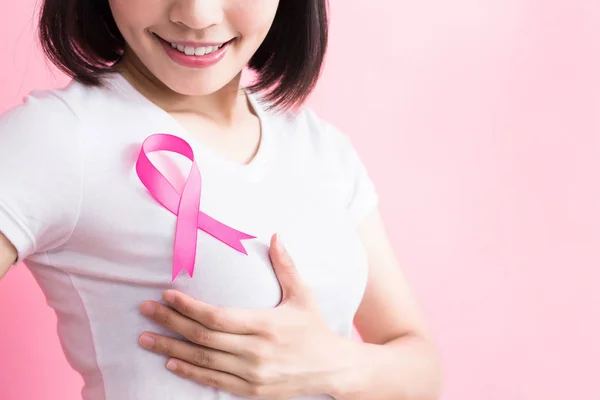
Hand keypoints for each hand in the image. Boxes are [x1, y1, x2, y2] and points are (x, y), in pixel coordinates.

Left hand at [138, 233, 356, 398]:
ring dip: (170, 348)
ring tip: (145, 338)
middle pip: (203, 337)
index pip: (217, 317)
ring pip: (203, 360)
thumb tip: (275, 236)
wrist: (332, 368)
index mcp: (266, 325)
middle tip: (145, 311)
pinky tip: (171, 362)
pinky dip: (190, 372)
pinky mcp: (251, 390)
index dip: (189, 307)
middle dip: (170, 323)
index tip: (166, 295)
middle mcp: (256, 351)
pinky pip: (214, 381)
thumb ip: (286, 266)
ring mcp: (252, 374)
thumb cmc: (315, 328)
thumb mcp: (303, 295)